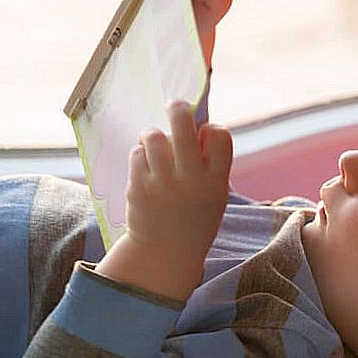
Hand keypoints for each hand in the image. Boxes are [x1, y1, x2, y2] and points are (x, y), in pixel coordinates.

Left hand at [95, 100, 232, 300]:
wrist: (164, 252)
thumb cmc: (193, 217)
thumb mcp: (214, 195)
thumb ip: (209, 164)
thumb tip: (196, 124)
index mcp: (216, 182)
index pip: (220, 136)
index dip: (212, 129)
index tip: (204, 134)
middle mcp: (191, 180)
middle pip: (184, 126)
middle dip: (178, 108)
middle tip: (175, 105)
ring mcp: (163, 184)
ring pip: (155, 137)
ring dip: (154, 135)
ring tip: (155, 143)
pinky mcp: (139, 187)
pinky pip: (137, 153)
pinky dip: (141, 154)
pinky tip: (146, 166)